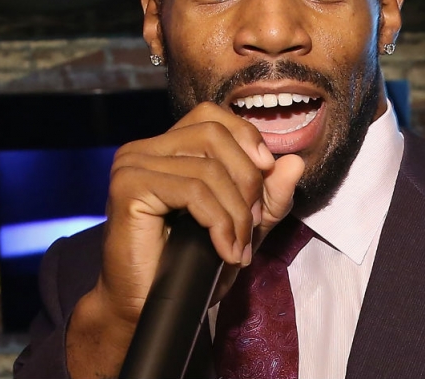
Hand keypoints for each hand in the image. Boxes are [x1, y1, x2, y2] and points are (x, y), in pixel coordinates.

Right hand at [66, 102, 303, 377]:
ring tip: (240, 246)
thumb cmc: (191, 266)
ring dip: (236, 212)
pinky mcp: (129, 188)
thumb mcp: (244, 225)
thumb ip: (270, 194)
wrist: (149, 308)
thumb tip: (295, 161)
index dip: (246, 138)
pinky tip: (226, 251)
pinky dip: (219, 223)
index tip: (267, 172)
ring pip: (207, 168)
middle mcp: (144, 148)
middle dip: (247, 180)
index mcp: (166, 147)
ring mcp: (132, 165)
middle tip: (253, 224)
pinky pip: (193, 191)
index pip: (212, 115)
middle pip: (214, 136)